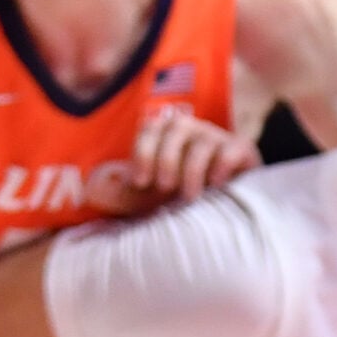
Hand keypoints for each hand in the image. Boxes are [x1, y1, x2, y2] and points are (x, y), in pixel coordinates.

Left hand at [132, 106, 258, 203]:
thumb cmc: (180, 199)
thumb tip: (94, 190)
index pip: (151, 128)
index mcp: (167, 134)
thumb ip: (124, 193)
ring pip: (202, 143)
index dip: (144, 153)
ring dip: (191, 172)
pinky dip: (220, 168)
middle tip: (166, 188)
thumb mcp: (149, 198)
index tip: (140, 182)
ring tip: (190, 197)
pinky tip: (215, 186)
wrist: (226, 208)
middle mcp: (193, 129)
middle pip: (176, 128)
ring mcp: (219, 137)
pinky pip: (229, 151)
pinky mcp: (242, 150)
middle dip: (166, 160)